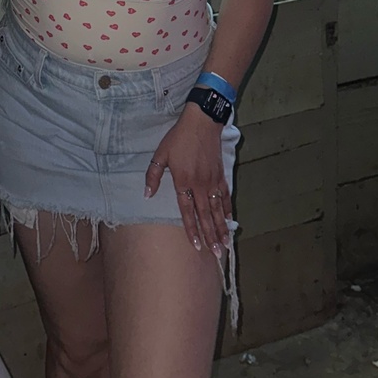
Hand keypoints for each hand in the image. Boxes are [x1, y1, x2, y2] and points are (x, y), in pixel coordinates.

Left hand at [144, 102, 231, 256]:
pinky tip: (230, 222)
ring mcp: (213, 182)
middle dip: (210, 236)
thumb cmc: (179, 138)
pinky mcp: (221, 176)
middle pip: (206, 216)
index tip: (196, 246)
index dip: (192, 229)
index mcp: (184, 182)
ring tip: (225, 245)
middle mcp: (200, 185)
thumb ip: (153, 176)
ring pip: (218, 210)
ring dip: (221, 228)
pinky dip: (228, 211)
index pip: (188, 212)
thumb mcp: (160, 155)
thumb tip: (147, 195)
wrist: (202, 122)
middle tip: (217, 254)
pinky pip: (225, 198)